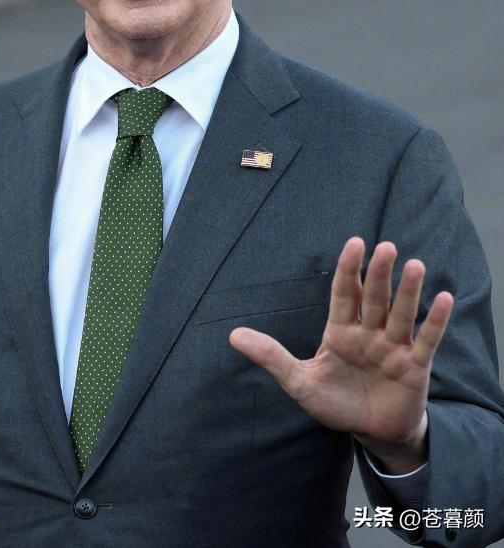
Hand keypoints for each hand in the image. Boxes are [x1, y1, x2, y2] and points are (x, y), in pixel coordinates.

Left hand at [229, 237, 453, 472]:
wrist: (370, 433)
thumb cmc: (335, 403)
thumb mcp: (299, 381)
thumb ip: (271, 357)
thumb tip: (233, 335)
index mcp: (340, 331)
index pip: (344, 293)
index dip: (348, 269)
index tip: (354, 243)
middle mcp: (368, 333)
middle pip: (374, 298)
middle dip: (378, 273)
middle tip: (385, 247)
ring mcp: (393, 348)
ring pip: (401, 314)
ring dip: (408, 291)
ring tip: (415, 265)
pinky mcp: (414, 367)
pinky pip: (426, 340)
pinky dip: (434, 321)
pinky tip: (442, 298)